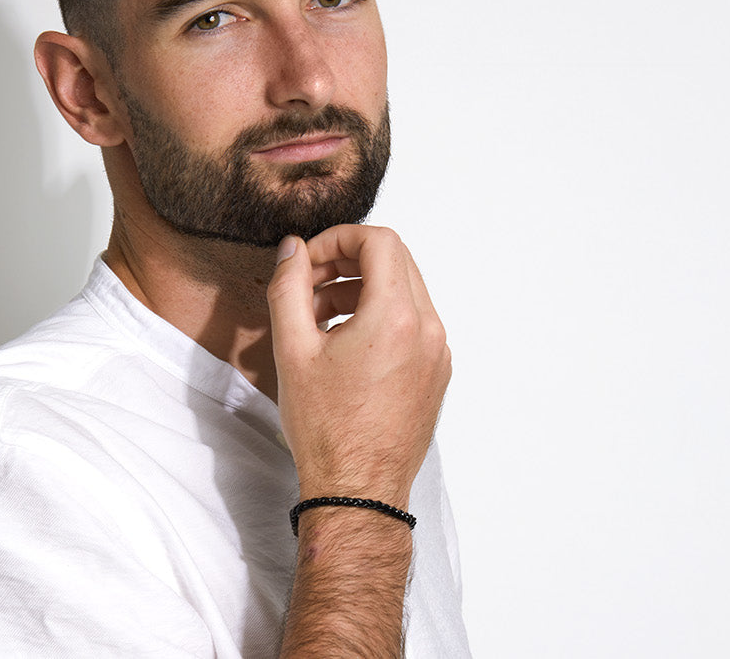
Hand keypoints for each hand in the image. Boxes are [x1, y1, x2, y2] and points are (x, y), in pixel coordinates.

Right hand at [267, 224, 450, 507]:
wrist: (359, 488)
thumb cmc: (326, 429)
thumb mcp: (292, 350)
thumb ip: (290, 288)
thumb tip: (293, 250)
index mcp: (396, 317)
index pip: (380, 241)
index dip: (338, 240)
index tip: (309, 262)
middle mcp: (429, 329)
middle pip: (396, 260)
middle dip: (348, 261)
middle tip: (309, 285)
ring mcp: (438, 351)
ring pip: (405, 291)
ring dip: (362, 289)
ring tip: (318, 318)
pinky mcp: (438, 371)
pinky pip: (414, 322)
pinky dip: (381, 315)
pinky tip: (344, 344)